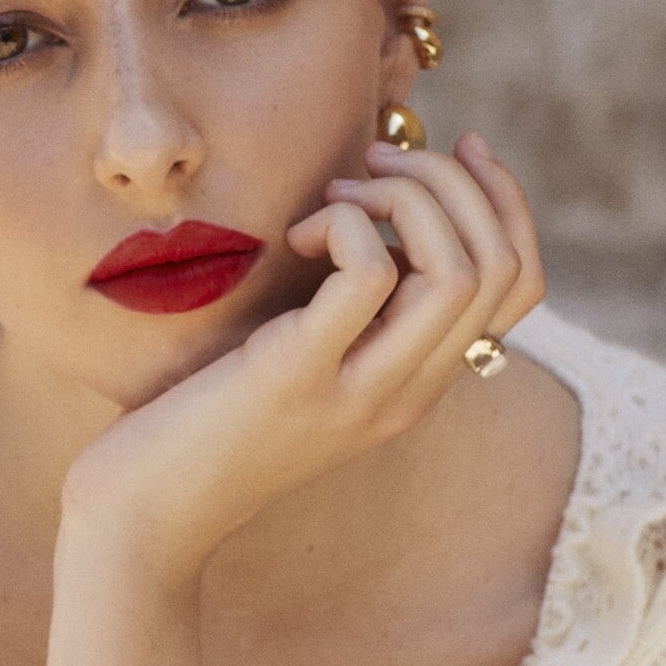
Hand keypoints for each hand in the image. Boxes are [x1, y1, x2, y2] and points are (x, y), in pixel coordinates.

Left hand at [55, 134, 545, 587]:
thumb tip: (372, 208)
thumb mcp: (298, 359)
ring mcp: (360, 391)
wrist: (144, 518)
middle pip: (500, 267)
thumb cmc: (202, 425)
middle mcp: (407, 393)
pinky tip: (298, 233)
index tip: (456, 147)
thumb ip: (348, 309)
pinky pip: (371, 274)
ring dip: (407, 197)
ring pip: (457, 270)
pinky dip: (346, 223)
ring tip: (339, 190)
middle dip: (455, 183)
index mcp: (417, 384)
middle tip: (376, 158)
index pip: (521, 286)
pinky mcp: (299, 377)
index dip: (506, 202)